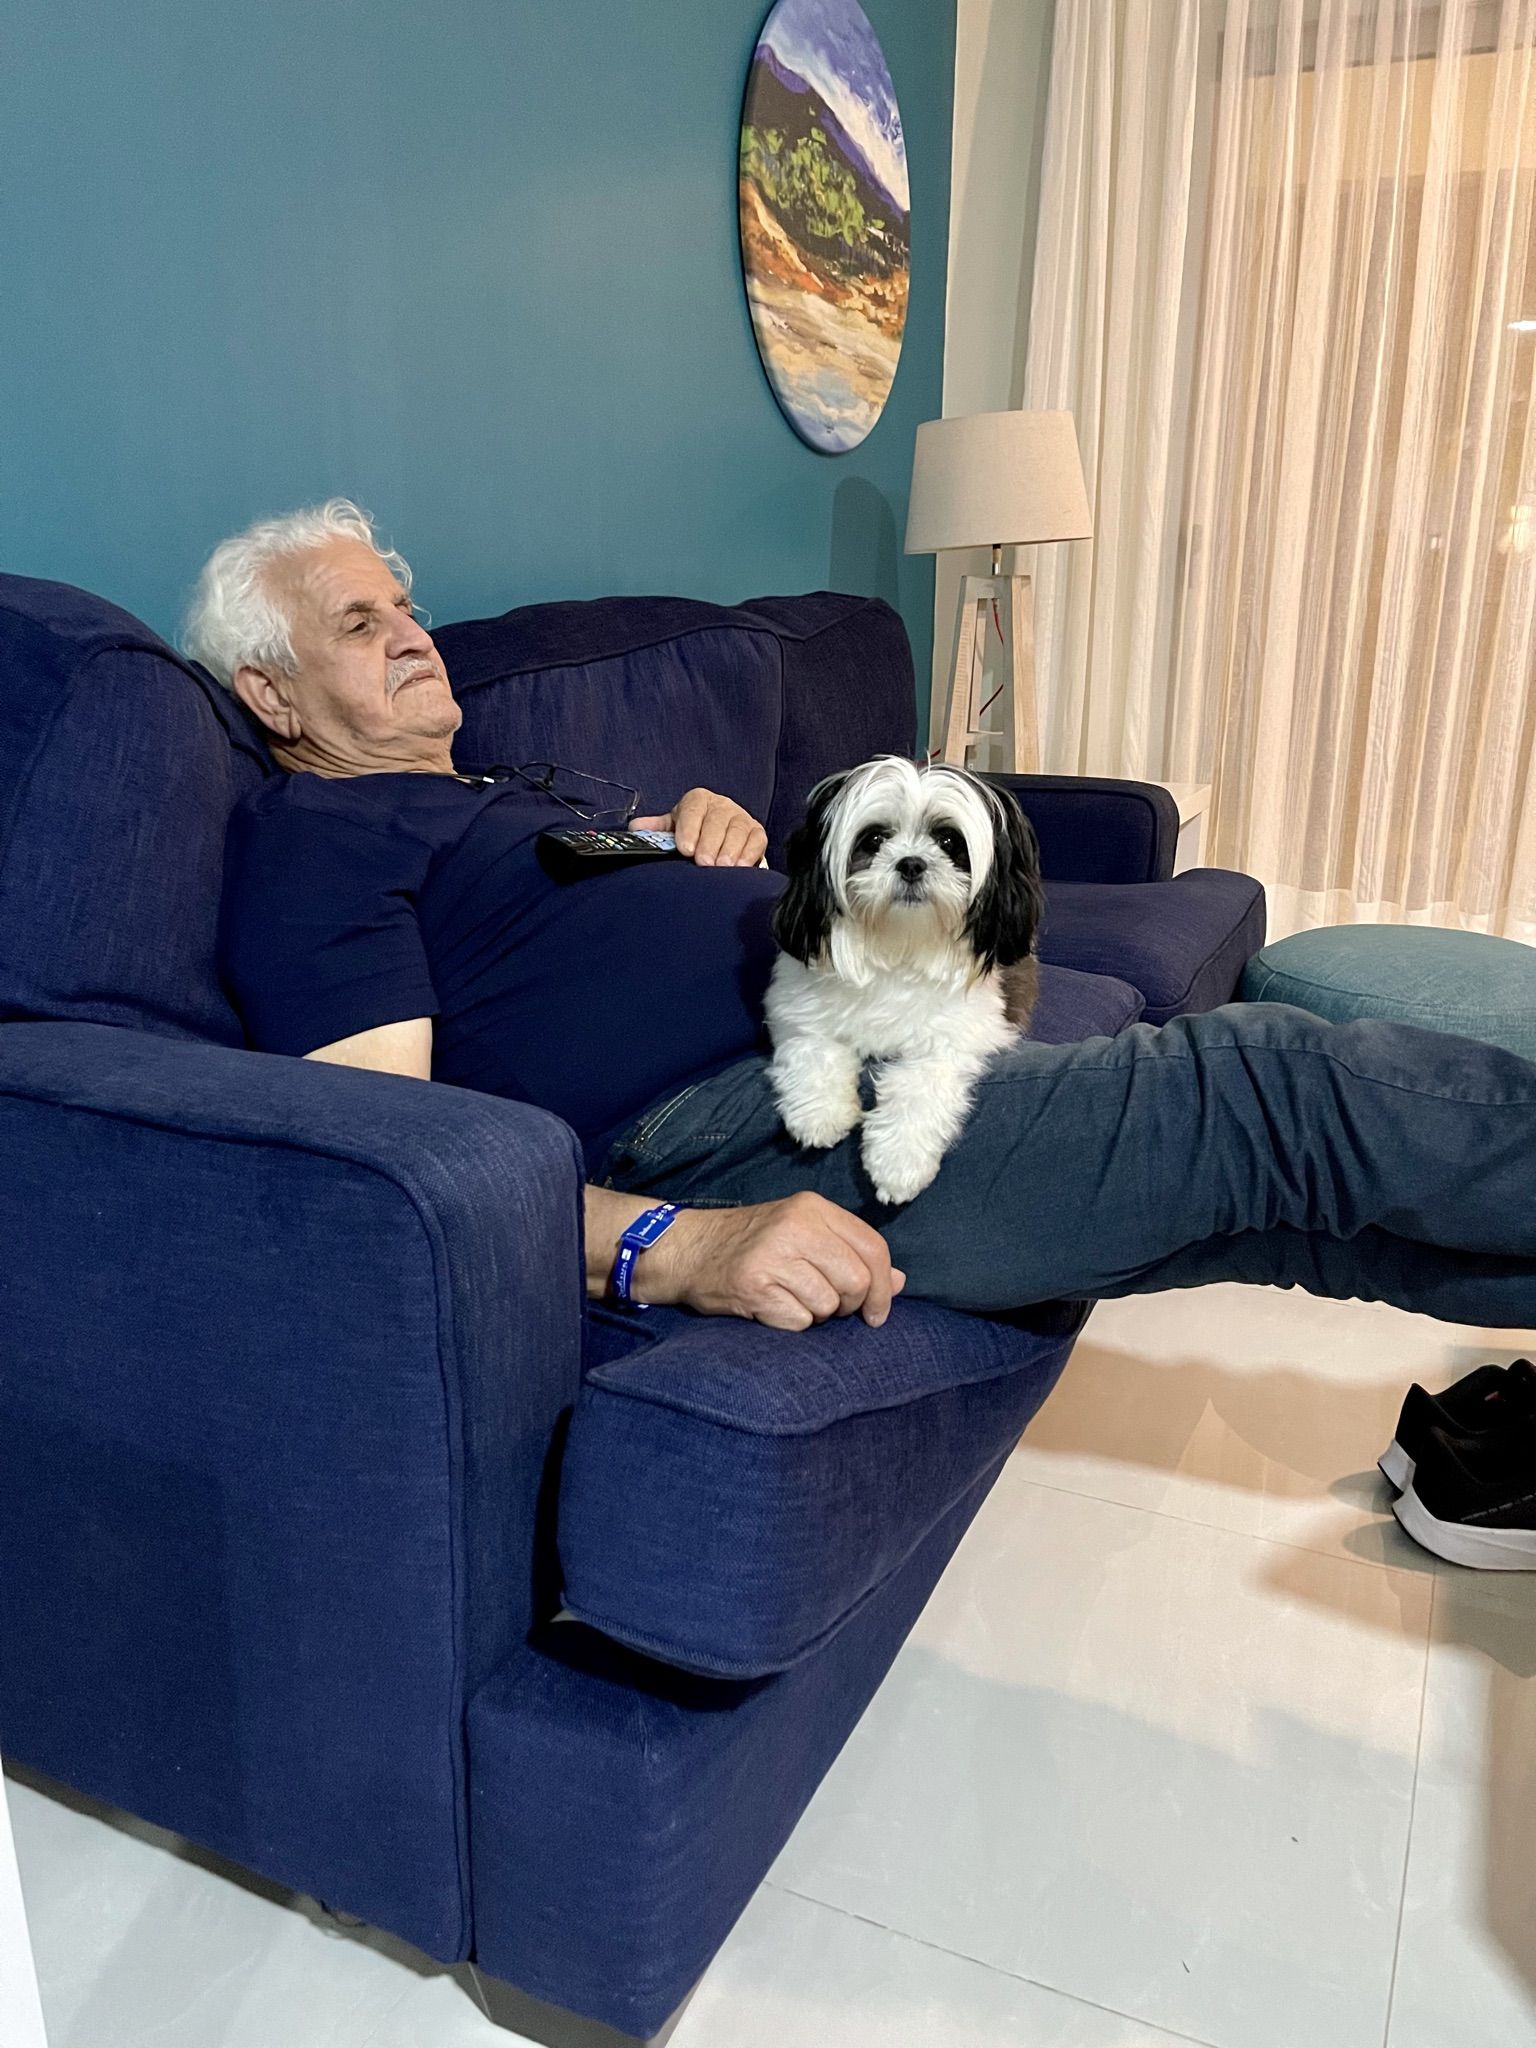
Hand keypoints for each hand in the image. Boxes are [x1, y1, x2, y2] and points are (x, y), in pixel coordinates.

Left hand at [631, 787, 767, 866]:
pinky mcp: (757, 832)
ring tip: (722, 867)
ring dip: (730, 850)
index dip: (689, 829)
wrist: (720, 835)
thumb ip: (656, 829)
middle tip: (704, 862)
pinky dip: (749, 854)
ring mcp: (741, 818)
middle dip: (710, 843)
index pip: (693, 809)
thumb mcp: (674, 827)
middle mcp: (721, 805)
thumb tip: (636, 828)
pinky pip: (756, 840)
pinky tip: (740, 867)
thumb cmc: (694, 832)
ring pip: (737, 830)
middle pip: (717, 820)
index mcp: (698, 800)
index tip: (685, 849)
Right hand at [640, 1192, 905, 1330]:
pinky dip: (793, 1323)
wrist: (688, 1249)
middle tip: (831, 1307)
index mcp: (813, 1208)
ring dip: (818, 1315)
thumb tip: (900, 1282)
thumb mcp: (803, 1233)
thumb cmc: (753, 1244)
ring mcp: (773, 1256)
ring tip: (794, 1300)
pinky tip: (773, 1307)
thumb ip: (851, 1252)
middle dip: (852, 1305)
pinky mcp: (754, 1287)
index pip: (873, 1247)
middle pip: (857, 1280)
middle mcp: (795, 1227)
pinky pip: (800, 1321)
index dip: (885, 1285)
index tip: (878, 1311)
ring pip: (829, 1304)